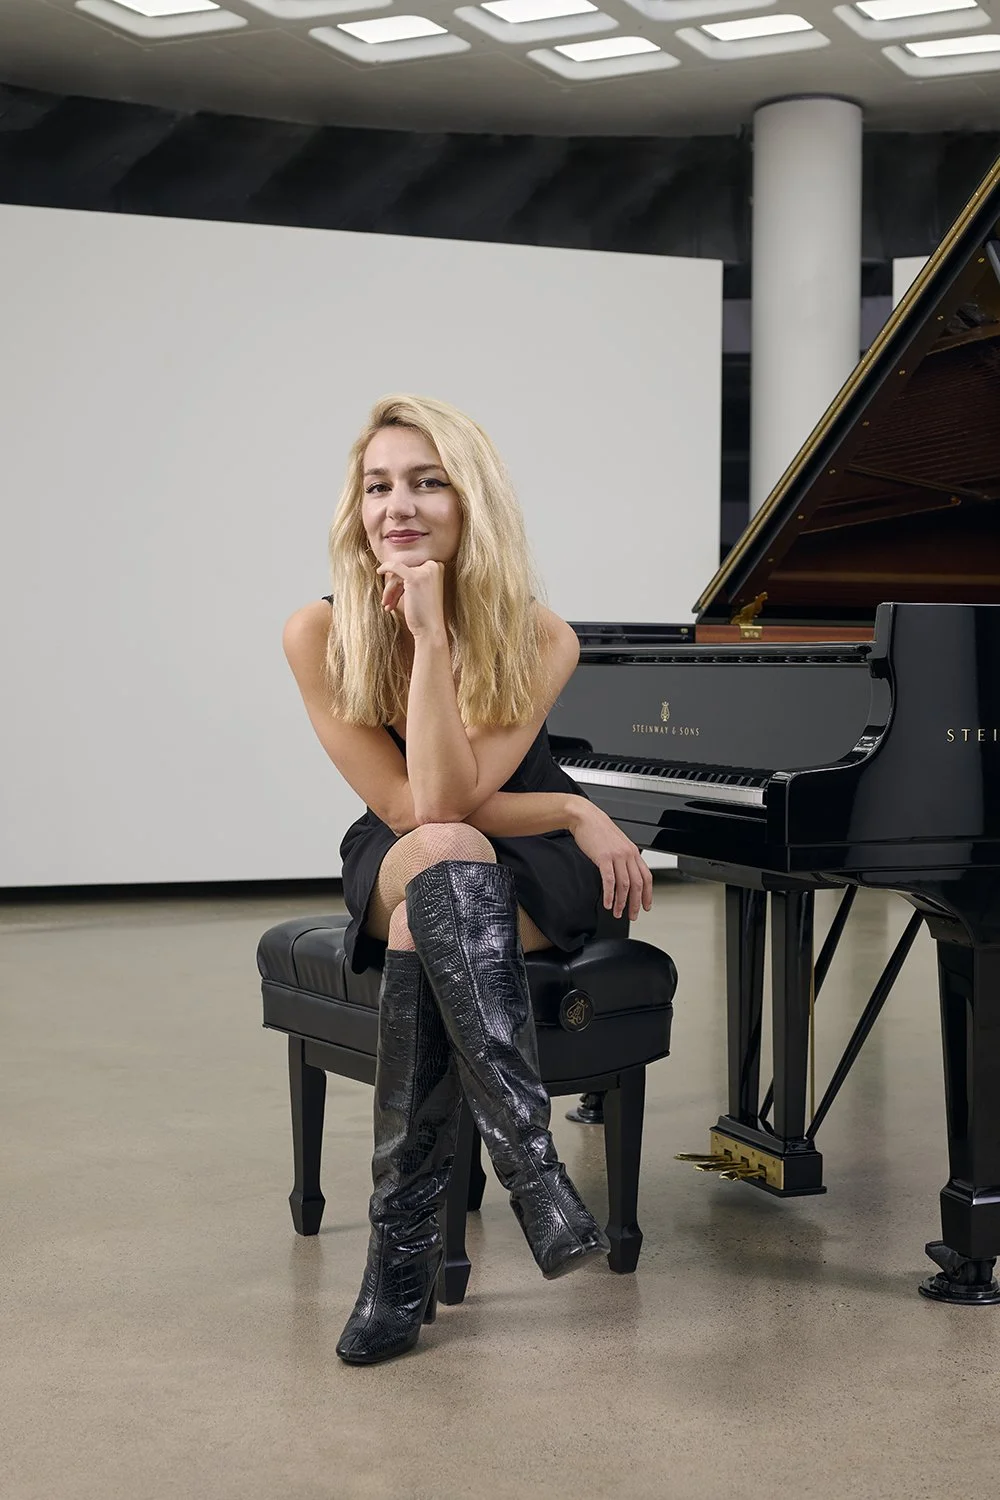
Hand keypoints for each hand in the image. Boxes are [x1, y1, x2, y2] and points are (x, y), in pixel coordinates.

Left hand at [376, 557, 446, 636]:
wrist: (430, 629)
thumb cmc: (424, 612)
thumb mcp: (421, 590)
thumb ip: (413, 576)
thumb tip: (394, 564)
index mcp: (437, 566)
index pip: (413, 567)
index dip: (401, 581)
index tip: (396, 595)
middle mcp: (434, 566)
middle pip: (405, 569)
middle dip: (394, 585)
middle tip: (388, 601)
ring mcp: (425, 570)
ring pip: (398, 573)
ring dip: (390, 589)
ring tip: (387, 604)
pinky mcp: (415, 577)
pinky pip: (395, 567)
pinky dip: (385, 568)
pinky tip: (379, 571)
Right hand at [570, 801, 652, 921]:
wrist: (586, 817)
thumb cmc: (598, 830)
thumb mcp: (617, 843)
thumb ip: (623, 858)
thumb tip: (625, 874)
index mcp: (633, 852)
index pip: (646, 877)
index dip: (648, 894)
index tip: (646, 906)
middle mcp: (628, 854)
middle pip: (637, 884)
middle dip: (635, 903)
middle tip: (632, 915)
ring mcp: (617, 856)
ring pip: (624, 885)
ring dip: (622, 902)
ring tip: (618, 913)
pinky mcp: (604, 857)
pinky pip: (609, 881)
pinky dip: (609, 895)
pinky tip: (608, 903)